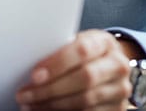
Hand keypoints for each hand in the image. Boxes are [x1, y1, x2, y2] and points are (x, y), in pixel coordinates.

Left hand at [15, 30, 131, 110]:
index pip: (82, 50)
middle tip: (25, 94)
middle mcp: (118, 65)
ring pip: (85, 101)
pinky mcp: (117, 109)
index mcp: (104, 42)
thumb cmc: (85, 53)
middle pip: (84, 78)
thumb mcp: (76, 43)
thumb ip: (60, 50)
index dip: (57, 64)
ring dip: (52, 105)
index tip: (34, 76)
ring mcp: (120, 89)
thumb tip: (30, 65)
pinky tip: (45, 110)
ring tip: (30, 105)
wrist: (110, 67)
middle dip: (50, 89)